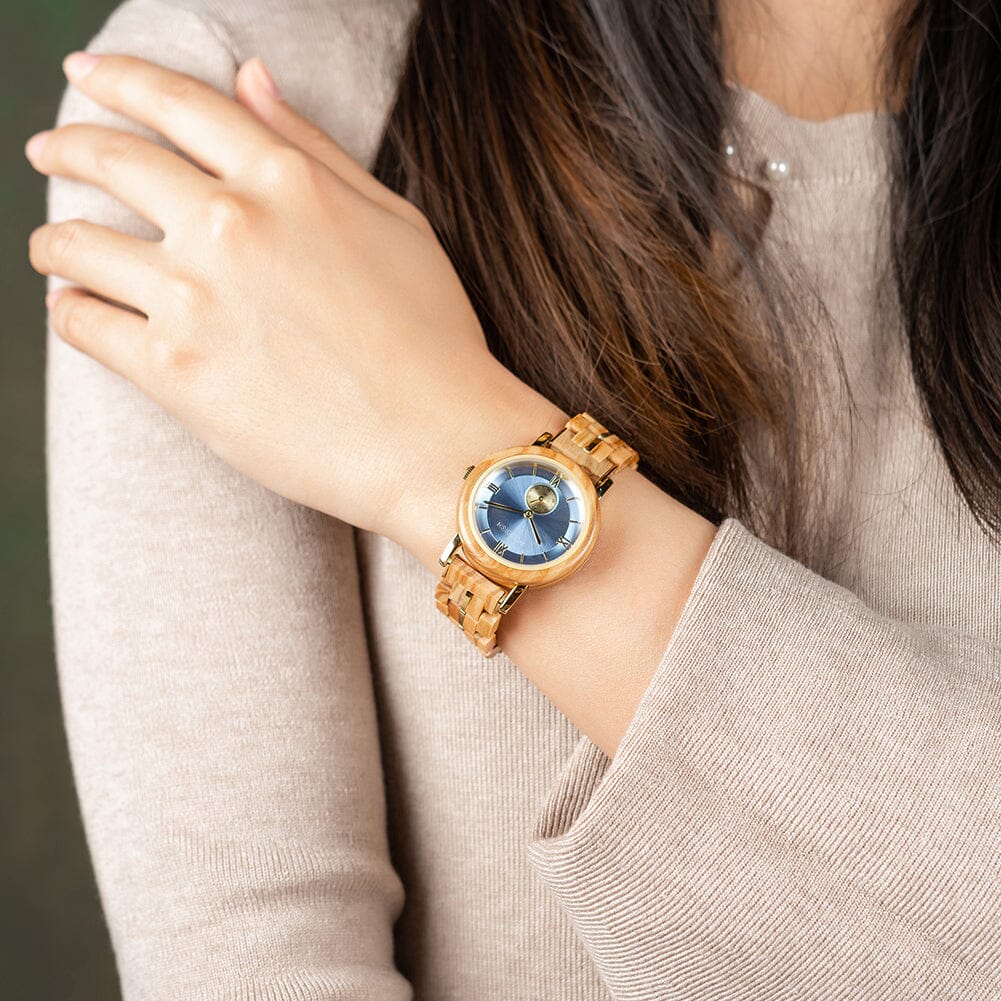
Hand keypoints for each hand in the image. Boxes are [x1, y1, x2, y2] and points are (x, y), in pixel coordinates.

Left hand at [26, 52, 560, 555]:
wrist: (435, 443)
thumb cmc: (433, 336)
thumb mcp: (394, 222)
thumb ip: (314, 148)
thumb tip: (250, 79)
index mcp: (286, 179)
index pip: (176, 101)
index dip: (119, 79)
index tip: (88, 75)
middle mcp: (229, 224)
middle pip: (110, 159)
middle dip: (67, 146)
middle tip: (48, 151)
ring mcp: (195, 299)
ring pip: (76, 244)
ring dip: (55, 240)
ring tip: (55, 249)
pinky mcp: (174, 373)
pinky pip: (83, 325)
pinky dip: (69, 311)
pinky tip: (79, 309)